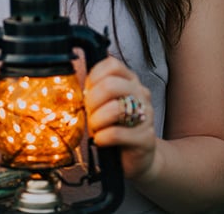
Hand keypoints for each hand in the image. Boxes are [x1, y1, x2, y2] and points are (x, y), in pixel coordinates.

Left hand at [84, 56, 157, 180]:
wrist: (137, 158)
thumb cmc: (115, 127)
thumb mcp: (104, 104)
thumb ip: (95, 91)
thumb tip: (76, 85)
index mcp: (130, 81)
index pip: (112, 65)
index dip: (94, 77)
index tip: (88, 92)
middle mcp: (141, 94)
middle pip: (111, 85)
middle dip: (92, 101)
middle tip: (89, 114)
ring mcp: (146, 115)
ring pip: (114, 109)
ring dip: (96, 121)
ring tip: (96, 129)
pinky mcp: (146, 138)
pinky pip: (115, 134)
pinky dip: (101, 138)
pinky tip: (101, 141)